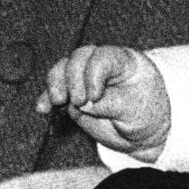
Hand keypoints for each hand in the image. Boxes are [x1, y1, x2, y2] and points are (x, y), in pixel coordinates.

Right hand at [35, 45, 170, 161]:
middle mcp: (102, 64)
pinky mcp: (73, 95)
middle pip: (79, 57)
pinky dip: (46, 98)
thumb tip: (82, 105)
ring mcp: (85, 79)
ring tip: (57, 103)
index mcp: (124, 61)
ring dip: (55, 84)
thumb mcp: (136, 109)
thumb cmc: (146, 113)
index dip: (93, 74)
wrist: (141, 131)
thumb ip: (110, 104)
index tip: (95, 97)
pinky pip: (54, 91)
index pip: (102, 56)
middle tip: (79, 102)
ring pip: (62, 69)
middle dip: (73, 78)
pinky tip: (42, 109)